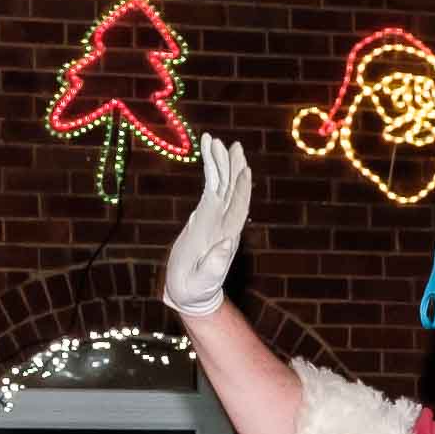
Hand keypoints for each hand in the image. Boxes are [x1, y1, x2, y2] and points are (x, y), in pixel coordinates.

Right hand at [162, 140, 251, 315]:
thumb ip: (214, 265)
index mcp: (227, 235)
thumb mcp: (203, 281)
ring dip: (220, 163)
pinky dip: (210, 171)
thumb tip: (228, 244)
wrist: (191, 292)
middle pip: (233, 190)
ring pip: (222, 184)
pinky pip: (209, 188)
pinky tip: (207, 155)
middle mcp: (225, 222)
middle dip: (234, 168)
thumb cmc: (196, 289)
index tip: (243, 169)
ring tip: (214, 141)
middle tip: (234, 146)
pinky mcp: (204, 215)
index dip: (241, 189)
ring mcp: (216, 216)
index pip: (238, 208)